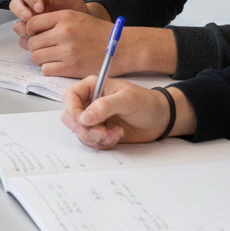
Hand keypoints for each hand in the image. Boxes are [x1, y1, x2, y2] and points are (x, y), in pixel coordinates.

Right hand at [10, 0, 102, 41]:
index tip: (40, 6)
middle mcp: (28, 6)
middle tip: (30, 17)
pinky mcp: (32, 36)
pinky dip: (28, 42)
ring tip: (35, 32)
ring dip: (23, 28)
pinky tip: (39, 43)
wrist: (82, 25)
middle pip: (14, 5)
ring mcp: (29, 22)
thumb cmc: (73, 5)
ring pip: (17, 24)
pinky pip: (22, 40)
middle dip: (20, 11)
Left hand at [15, 10, 176, 76]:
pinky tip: (59, 65)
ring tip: (52, 57)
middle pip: (32, 42)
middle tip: (44, 49)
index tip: (36, 36)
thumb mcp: (76, 17)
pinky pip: (46, 69)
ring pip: (37, 57)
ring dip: (41, 59)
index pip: (31, 24)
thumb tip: (29, 28)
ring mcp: (67, 50)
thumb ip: (54, 21)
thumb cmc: (98, 33)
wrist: (122, 47)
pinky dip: (49, 69)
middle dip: (35, 47)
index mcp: (64, 17)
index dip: (31, 31)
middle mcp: (64, 32)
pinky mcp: (71, 67)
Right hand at [62, 76, 195, 147]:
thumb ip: (105, 106)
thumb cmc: (146, 103)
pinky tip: (117, 136)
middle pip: (70, 117)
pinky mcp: (99, 131)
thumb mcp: (128, 100)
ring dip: (95, 138)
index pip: (69, 96)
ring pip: (79, 132)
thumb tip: (84, 117)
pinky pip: (91, 141)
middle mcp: (89, 102)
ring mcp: (94, 118)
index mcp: (92, 87)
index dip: (72, 110)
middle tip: (103, 133)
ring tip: (115, 134)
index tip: (84, 122)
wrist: (160, 120)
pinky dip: (102, 143)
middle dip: (84, 129)